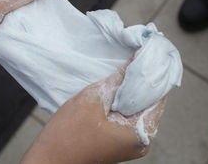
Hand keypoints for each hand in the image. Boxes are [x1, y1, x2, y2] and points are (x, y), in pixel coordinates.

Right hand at [22, 60, 165, 163]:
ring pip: (136, 108)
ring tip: (119, 72)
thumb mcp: (93, 99)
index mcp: (141, 133)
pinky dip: (121, 101)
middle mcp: (142, 141)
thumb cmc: (68, 134)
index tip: (146, 54)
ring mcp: (131, 143)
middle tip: (132, 58)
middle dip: (139, 80)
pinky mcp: (119, 141)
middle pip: (148, 102)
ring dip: (129, 91)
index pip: (158, 95)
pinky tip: (112, 89)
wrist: (49, 158)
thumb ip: (118, 79)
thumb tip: (136, 60)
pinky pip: (127, 116)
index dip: (152, 73)